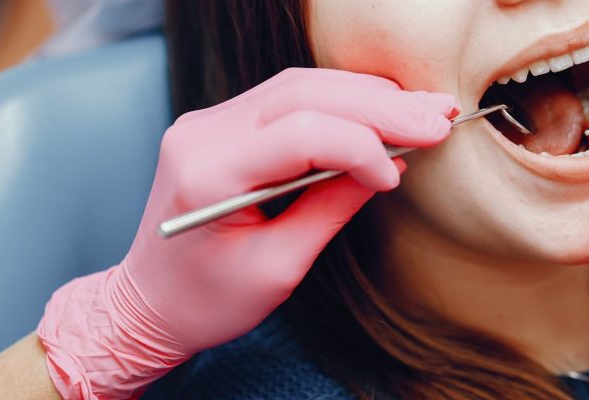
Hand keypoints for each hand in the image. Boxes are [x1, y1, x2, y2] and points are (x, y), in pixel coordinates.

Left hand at [37, 68, 459, 398]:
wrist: (150, 303)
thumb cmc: (206, 301)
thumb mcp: (277, 269)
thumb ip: (330, 211)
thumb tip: (385, 170)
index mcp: (207, 174)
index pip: (301, 132)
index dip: (362, 148)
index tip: (398, 177)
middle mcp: (201, 133)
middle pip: (303, 93)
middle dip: (379, 106)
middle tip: (437, 116)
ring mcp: (207, 122)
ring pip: (299, 85)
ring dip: (365, 96)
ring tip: (421, 109)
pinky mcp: (220, 124)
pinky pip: (286, 98)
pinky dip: (338, 102)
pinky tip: (379, 108)